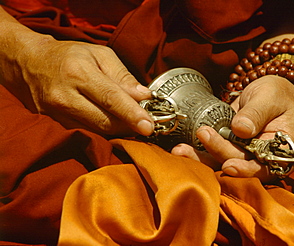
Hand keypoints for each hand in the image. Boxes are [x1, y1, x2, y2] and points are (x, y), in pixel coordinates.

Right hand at [8, 38, 153, 135]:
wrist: (28, 63)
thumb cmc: (69, 55)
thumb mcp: (100, 54)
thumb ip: (122, 76)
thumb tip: (143, 96)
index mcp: (78, 73)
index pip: (110, 98)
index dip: (131, 114)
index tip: (149, 126)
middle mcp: (65, 96)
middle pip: (104, 121)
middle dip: (129, 127)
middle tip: (148, 126)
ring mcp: (57, 113)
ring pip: (97, 131)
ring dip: (119, 130)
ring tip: (133, 124)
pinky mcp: (55, 123)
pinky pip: (87, 132)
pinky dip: (104, 130)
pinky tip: (114, 123)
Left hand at [172, 75, 293, 181]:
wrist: (268, 91)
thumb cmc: (276, 94)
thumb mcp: (269, 98)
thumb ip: (257, 113)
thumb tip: (241, 129)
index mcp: (278, 150)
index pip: (264, 167)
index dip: (247, 170)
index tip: (229, 165)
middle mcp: (259, 156)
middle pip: (238, 163)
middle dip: (219, 152)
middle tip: (203, 133)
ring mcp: (241, 152)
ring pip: (220, 161)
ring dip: (200, 158)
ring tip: (180, 151)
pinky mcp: (227, 145)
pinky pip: (211, 152)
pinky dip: (197, 151)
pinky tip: (182, 148)